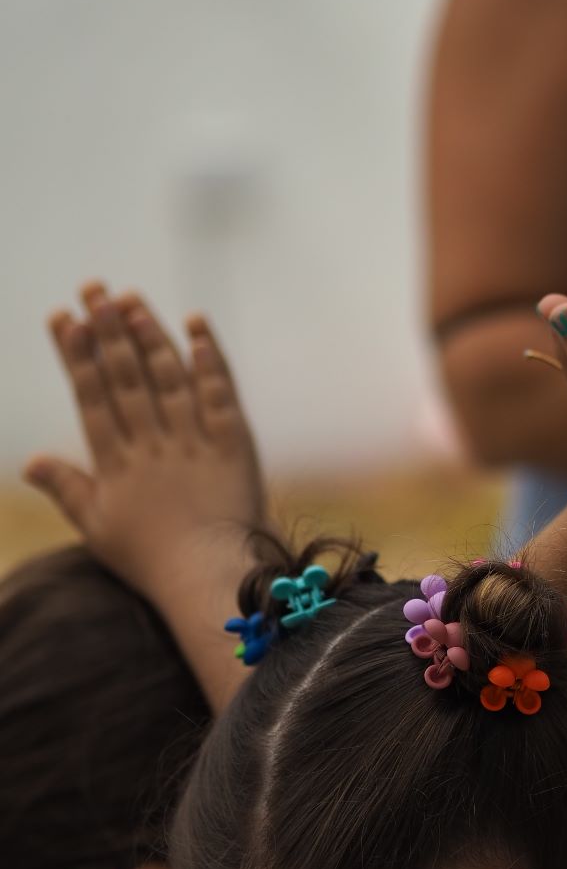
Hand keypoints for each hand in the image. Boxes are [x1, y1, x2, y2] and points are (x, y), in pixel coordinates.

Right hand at [24, 281, 263, 608]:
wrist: (210, 580)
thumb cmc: (151, 561)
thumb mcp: (98, 528)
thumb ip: (66, 488)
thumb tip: (29, 461)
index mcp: (115, 463)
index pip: (91, 397)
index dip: (77, 354)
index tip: (63, 316)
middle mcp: (152, 445)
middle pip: (126, 378)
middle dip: (108, 329)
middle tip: (94, 288)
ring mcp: (193, 442)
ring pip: (168, 378)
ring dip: (149, 335)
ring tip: (132, 299)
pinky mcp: (234, 444)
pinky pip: (219, 394)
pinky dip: (209, 360)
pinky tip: (197, 327)